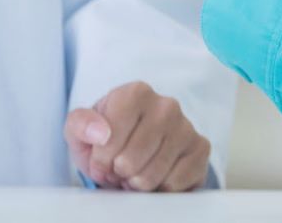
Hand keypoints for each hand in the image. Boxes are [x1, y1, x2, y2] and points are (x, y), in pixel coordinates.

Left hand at [64, 81, 211, 191]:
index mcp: (135, 93)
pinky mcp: (201, 149)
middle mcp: (166, 105)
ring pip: (153, 175)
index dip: (101, 158)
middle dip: (118, 173)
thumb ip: (80, 125)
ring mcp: (186, 127)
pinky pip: (174, 184)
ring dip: (136, 184)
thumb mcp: (81, 129)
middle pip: (131, 160)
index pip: (110, 136)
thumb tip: (100, 132)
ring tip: (133, 174)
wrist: (135, 149)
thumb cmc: (105, 138)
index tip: (100, 161)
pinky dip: (158, 189)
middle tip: (118, 170)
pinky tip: (155, 177)